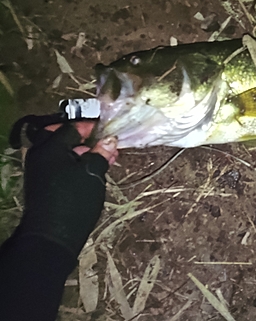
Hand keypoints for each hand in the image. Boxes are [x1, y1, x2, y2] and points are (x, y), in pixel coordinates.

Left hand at [14, 121, 117, 258]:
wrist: (53, 236)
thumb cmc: (74, 200)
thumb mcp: (93, 173)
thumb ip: (101, 153)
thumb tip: (110, 140)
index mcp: (50, 148)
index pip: (70, 128)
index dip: (89, 126)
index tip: (106, 128)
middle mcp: (40, 155)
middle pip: (60, 137)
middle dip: (82, 137)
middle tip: (101, 141)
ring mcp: (39, 170)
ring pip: (60, 151)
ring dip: (80, 151)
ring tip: (103, 157)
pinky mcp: (43, 183)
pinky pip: (59, 164)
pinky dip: (74, 162)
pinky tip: (92, 169)